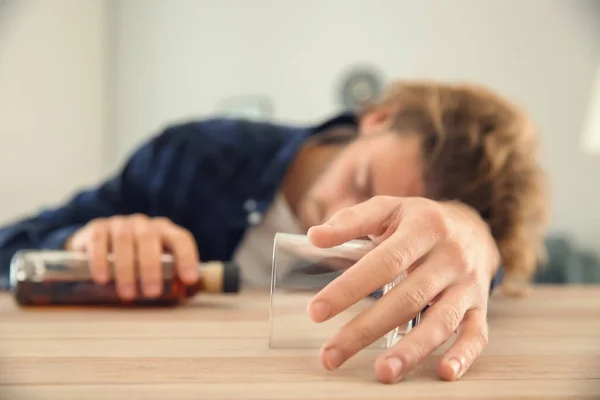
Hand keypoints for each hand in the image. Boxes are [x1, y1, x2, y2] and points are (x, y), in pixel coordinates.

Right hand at [65, 214, 199, 299]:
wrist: (100, 246)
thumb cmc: (137, 262)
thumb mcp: (157, 268)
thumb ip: (175, 279)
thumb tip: (189, 292)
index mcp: (166, 232)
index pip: (181, 239)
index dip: (187, 257)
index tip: (189, 279)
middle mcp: (144, 224)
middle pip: (150, 239)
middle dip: (152, 267)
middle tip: (152, 293)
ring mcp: (120, 223)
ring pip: (124, 239)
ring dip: (126, 268)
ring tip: (127, 294)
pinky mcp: (97, 228)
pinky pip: (99, 239)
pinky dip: (100, 260)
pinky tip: (103, 279)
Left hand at [306, 196, 499, 383]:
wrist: (473, 228)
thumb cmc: (419, 221)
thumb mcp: (388, 209)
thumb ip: (351, 220)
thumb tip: (314, 237)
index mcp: (424, 227)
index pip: (384, 261)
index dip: (350, 287)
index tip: (316, 312)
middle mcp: (450, 256)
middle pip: (407, 298)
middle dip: (366, 329)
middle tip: (331, 354)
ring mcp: (468, 284)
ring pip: (441, 320)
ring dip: (412, 350)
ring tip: (382, 373)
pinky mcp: (480, 306)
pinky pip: (477, 334)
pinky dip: (464, 355)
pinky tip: (444, 373)